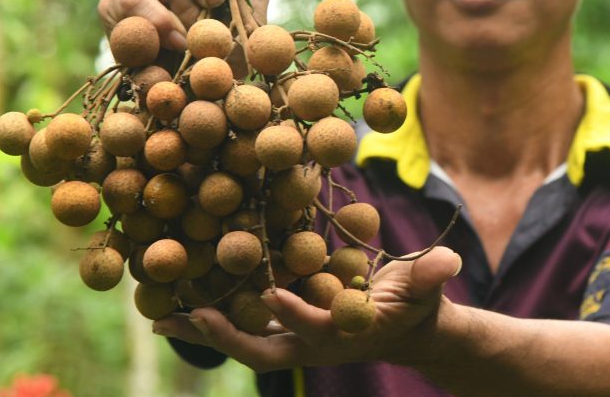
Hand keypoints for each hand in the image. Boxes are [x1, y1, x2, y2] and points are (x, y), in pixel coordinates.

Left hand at [152, 246, 462, 371]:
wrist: (408, 330)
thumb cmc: (417, 306)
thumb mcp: (427, 289)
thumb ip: (433, 276)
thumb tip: (448, 261)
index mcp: (344, 333)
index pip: (315, 327)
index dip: (295, 313)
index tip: (269, 293)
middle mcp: (312, 342)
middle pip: (260, 348)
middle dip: (223, 336)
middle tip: (185, 317)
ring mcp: (296, 337)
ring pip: (243, 339)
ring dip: (205, 327)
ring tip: (162, 311)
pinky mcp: (288, 326)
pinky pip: (245, 323)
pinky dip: (215, 315)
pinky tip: (186, 294)